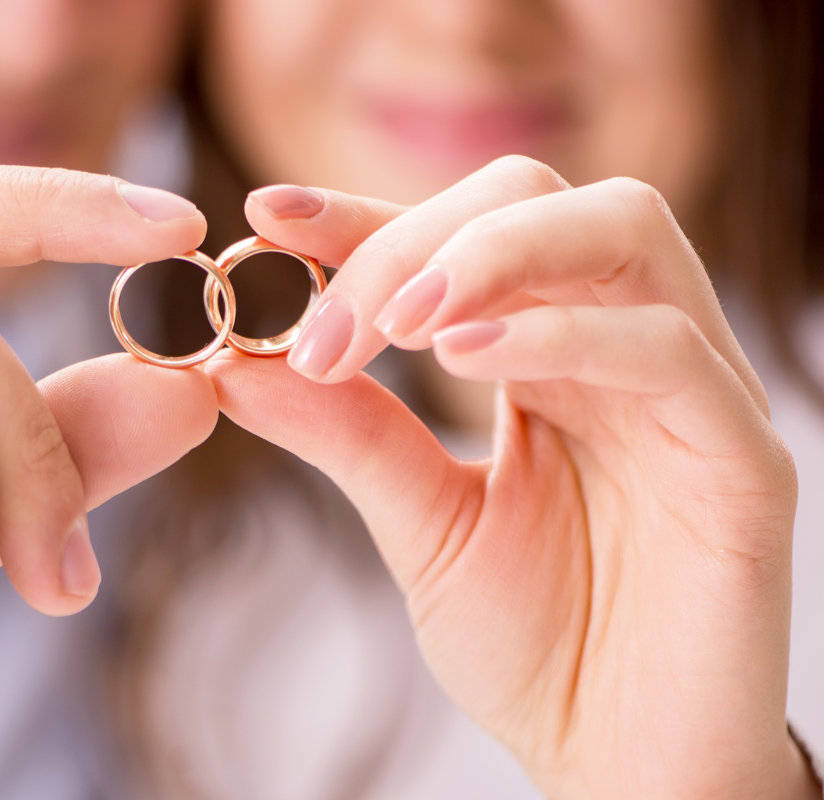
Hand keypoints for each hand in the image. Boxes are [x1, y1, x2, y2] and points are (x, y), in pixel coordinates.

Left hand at [207, 157, 816, 798]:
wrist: (623, 767)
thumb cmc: (538, 646)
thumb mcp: (421, 525)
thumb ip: (348, 436)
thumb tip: (235, 363)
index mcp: (547, 357)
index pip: (459, 241)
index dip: (364, 215)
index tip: (269, 215)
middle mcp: (620, 349)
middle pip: (537, 203)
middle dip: (417, 239)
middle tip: (333, 321)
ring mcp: (689, 392)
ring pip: (621, 232)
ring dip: (488, 259)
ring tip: (396, 325)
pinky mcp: (739, 457)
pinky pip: (666, 352)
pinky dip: (561, 335)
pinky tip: (466, 362)